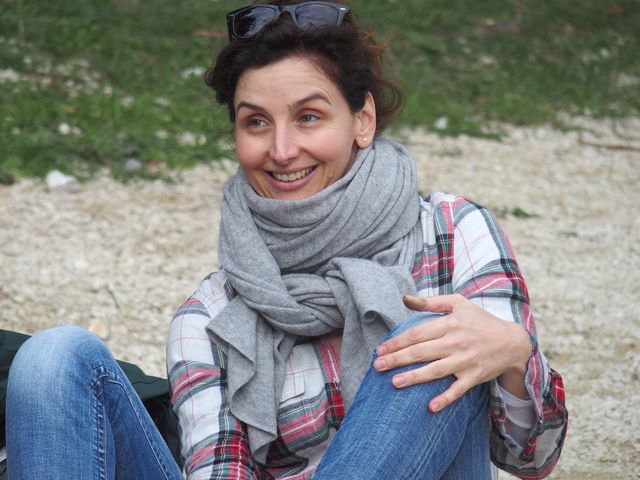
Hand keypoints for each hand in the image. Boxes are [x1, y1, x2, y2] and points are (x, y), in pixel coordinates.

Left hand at [374, 294, 530, 412]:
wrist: (512, 342)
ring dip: (414, 377)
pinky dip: (445, 398)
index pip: (418, 333)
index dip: (398, 341)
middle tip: (377, 366)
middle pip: (422, 351)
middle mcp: (456, 342)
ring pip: (435, 370)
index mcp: (450, 323)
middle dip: (398, 359)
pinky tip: (430, 406)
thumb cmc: (480, 320)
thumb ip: (430, 302)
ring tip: (394, 382)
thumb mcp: (458, 303)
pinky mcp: (474, 376)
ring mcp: (465, 360)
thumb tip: (405, 299)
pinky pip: (458, 389)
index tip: (381, 349)